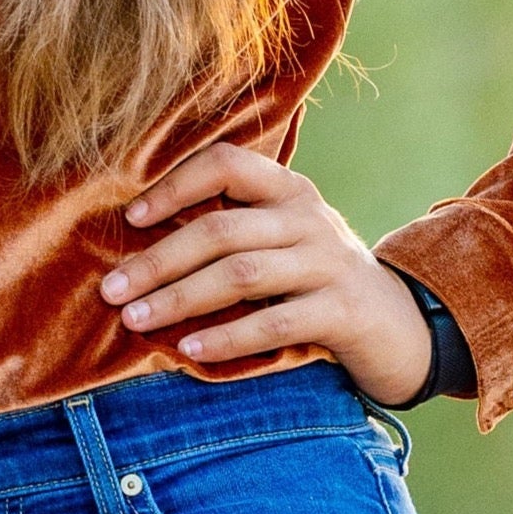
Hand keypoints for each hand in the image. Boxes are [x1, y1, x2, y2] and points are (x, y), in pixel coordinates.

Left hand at [99, 141, 431, 407]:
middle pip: (221, 229)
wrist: (400, 326)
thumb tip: (139, 245)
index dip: (174, 186)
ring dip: (181, 298)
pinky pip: (275, 322)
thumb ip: (232, 229)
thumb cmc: (317, 281)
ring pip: (241, 273)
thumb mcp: (283, 239)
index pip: (226, 164)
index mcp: (287, 189)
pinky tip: (191, 349)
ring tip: (137, 320)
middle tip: (112, 290)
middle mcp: (308, 218)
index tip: (131, 219)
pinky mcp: (342, 311)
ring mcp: (328, 262)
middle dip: (159, 260)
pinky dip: (228, 336)